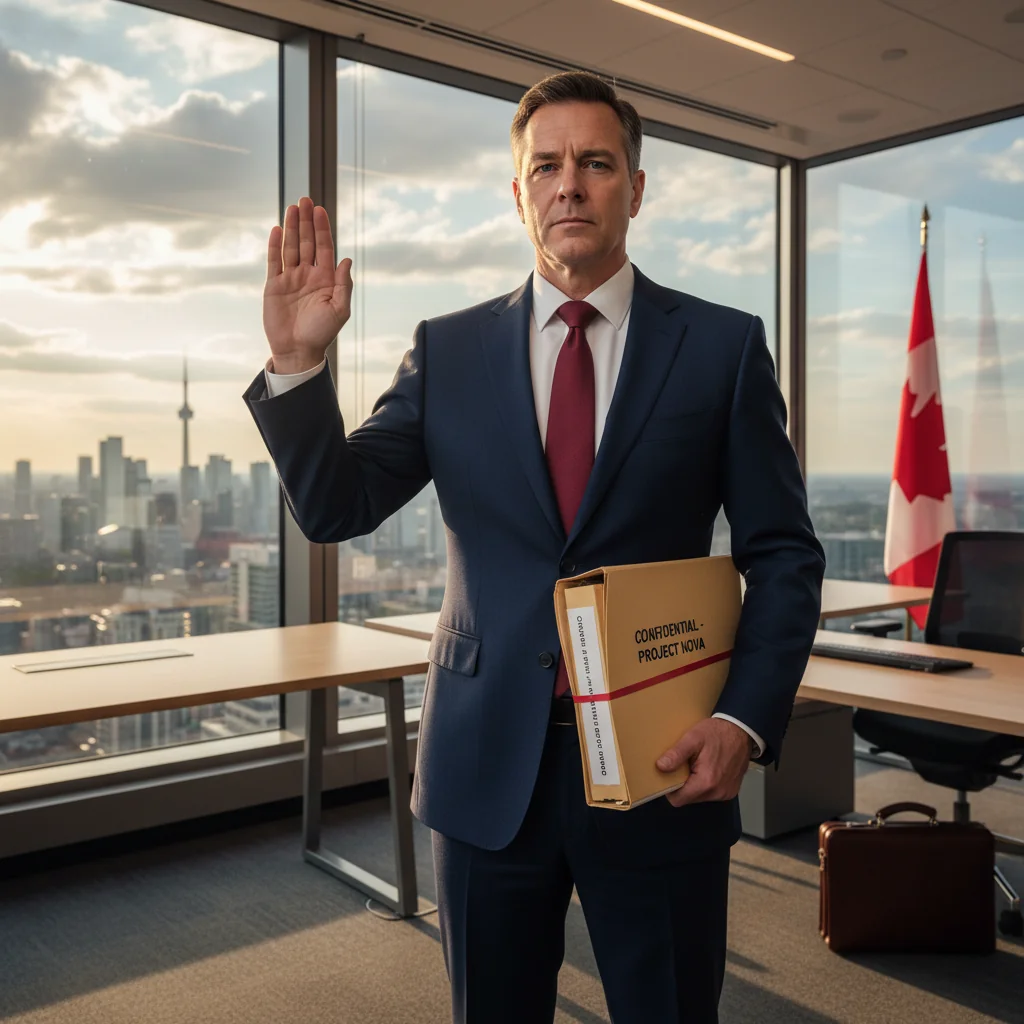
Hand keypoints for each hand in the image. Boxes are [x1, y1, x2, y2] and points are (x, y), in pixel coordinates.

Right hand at [263, 196, 352, 374]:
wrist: (298, 350)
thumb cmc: (321, 333)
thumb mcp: (339, 310)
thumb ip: (343, 285)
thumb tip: (346, 259)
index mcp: (326, 279)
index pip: (324, 248)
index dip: (322, 229)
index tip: (320, 210)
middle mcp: (308, 275)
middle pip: (307, 242)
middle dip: (307, 221)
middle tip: (305, 200)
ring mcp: (290, 279)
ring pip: (291, 247)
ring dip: (292, 227)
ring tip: (293, 207)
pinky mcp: (274, 285)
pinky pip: (274, 261)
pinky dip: (275, 245)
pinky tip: (277, 229)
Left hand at [656, 718, 751, 808]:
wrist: (741, 730)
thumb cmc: (718, 732)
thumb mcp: (693, 738)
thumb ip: (676, 754)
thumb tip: (660, 767)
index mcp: (706, 782)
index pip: (678, 800)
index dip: (670, 789)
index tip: (669, 775)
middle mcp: (718, 792)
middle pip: (688, 799)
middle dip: (683, 785)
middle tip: (685, 765)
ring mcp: (726, 793)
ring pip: (699, 797)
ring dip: (694, 784)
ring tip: (697, 765)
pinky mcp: (730, 791)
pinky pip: (711, 794)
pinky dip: (706, 784)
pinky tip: (707, 768)